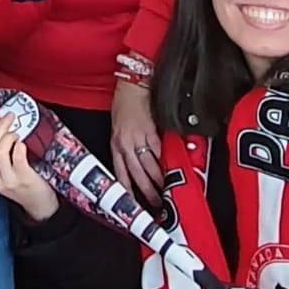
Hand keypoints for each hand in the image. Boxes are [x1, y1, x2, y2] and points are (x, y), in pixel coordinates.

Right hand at [0, 109, 57, 222]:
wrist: (39, 204)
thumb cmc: (21, 183)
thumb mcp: (1, 171)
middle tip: (10, 116)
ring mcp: (7, 180)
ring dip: (7, 136)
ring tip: (17, 132)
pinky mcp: (23, 179)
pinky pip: (16, 158)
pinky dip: (19, 146)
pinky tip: (23, 143)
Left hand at [111, 78, 165, 208]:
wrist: (132, 86)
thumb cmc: (124, 104)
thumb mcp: (118, 128)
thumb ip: (126, 146)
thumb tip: (139, 163)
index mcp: (115, 144)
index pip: (120, 172)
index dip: (127, 189)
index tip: (134, 202)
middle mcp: (125, 144)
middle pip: (137, 174)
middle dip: (148, 190)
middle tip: (157, 201)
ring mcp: (138, 138)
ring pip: (149, 165)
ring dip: (159, 180)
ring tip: (167, 190)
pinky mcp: (151, 131)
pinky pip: (159, 151)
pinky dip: (166, 162)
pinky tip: (172, 170)